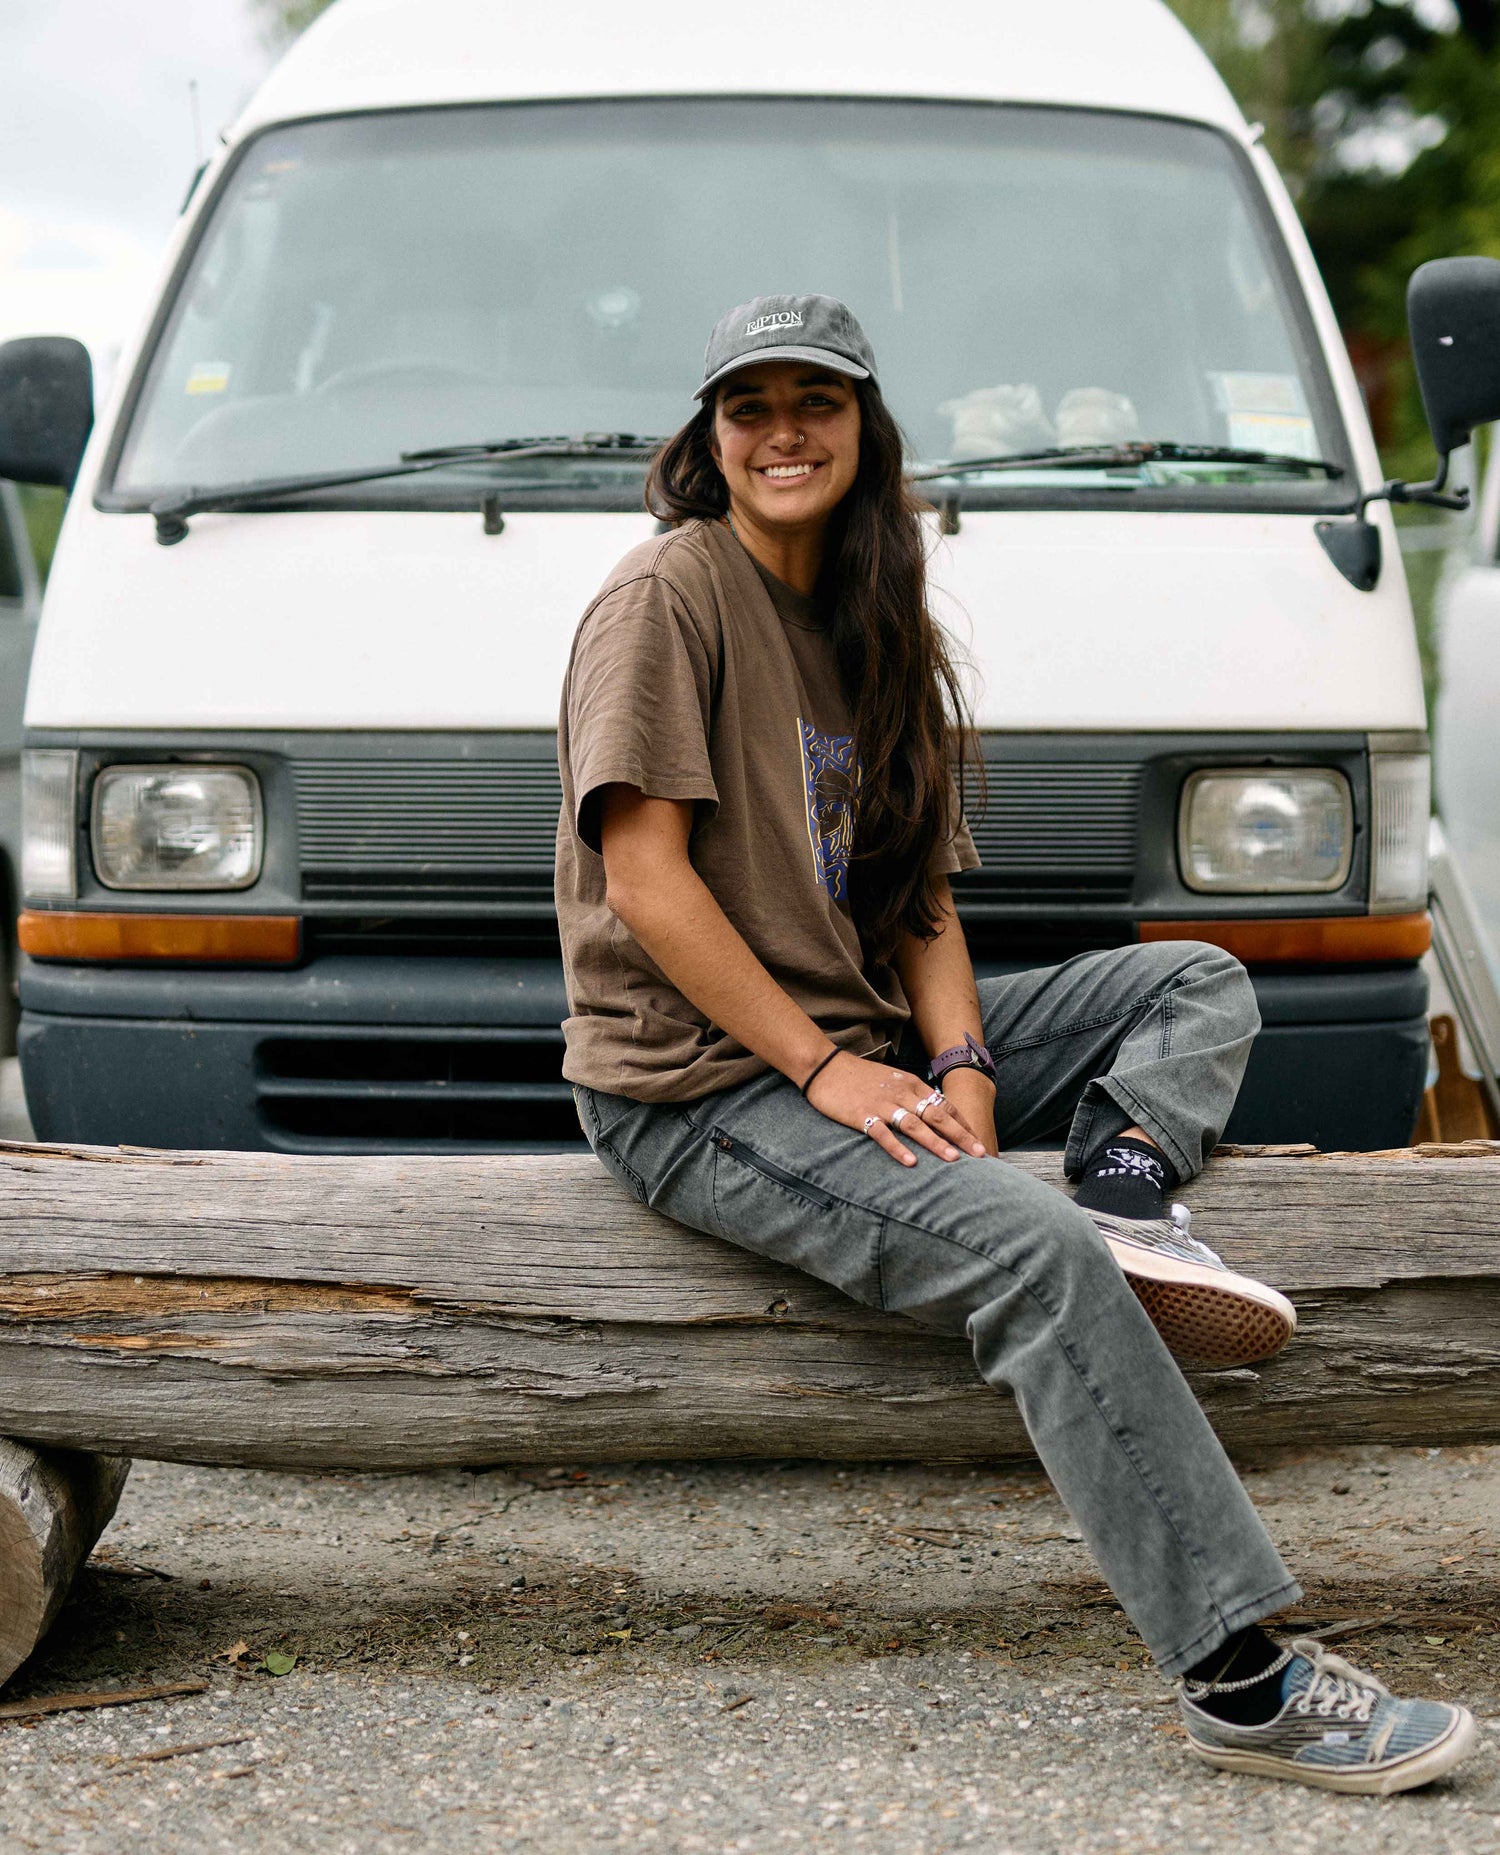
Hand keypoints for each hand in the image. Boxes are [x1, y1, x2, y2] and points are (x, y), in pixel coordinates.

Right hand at [804, 1051, 987, 1165]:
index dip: (963, 1124)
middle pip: (937, 1116)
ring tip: (954, 1159)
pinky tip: (911, 1162)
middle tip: (980, 1154)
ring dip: (936, 1143)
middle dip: (960, 1136)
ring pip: (915, 1126)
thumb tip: (932, 1112)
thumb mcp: (891, 1080)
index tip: (978, 1141)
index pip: (944, 1105)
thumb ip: (911, 1095)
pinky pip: (883, 1134)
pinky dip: (898, 1148)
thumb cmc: (858, 1076)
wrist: (824, 1067)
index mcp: (911, 1084)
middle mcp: (901, 1094)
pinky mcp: (862, 1116)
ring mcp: (882, 1105)